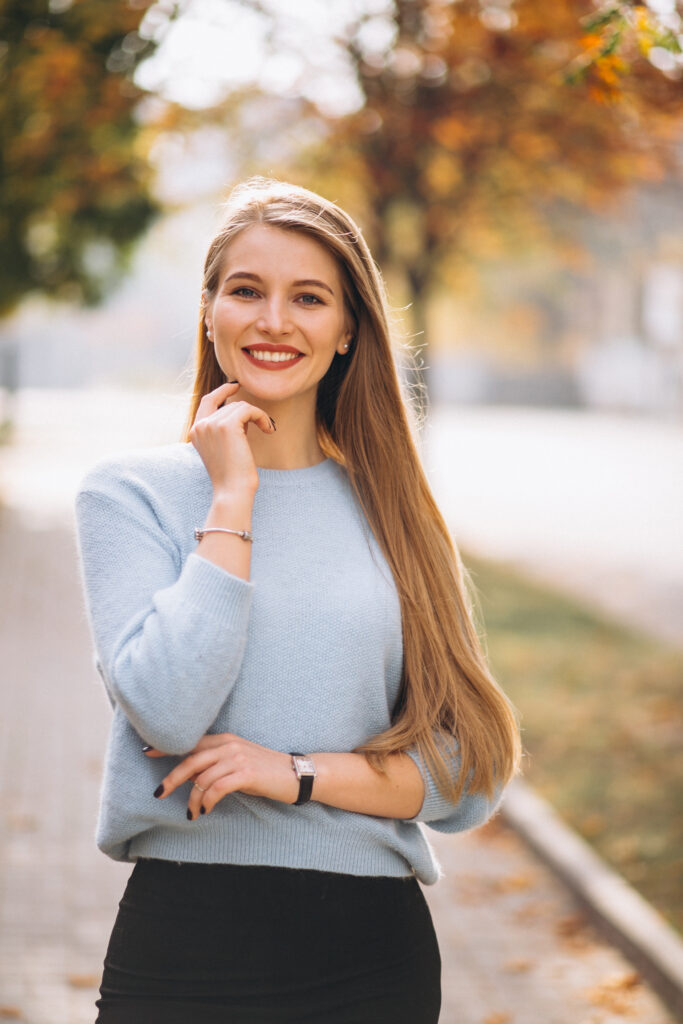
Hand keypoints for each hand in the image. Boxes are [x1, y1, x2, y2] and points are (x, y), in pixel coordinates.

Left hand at [146, 733, 298, 818]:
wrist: (295, 774)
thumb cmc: (265, 772)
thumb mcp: (238, 763)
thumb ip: (215, 765)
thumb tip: (190, 777)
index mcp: (225, 739)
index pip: (192, 741)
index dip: (168, 747)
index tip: (147, 751)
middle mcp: (229, 745)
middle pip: (191, 760)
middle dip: (172, 778)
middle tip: (158, 793)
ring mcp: (237, 758)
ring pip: (202, 778)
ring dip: (192, 799)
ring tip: (191, 813)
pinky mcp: (246, 773)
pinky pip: (216, 788)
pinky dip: (206, 801)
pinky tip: (204, 811)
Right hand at [190, 382, 274, 498]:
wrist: (232, 491)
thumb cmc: (233, 477)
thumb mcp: (224, 449)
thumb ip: (225, 429)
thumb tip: (241, 411)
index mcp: (195, 432)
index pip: (207, 401)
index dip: (222, 391)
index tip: (236, 386)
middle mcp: (199, 426)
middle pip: (228, 404)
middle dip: (248, 413)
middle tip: (263, 424)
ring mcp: (210, 424)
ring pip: (240, 406)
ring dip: (257, 416)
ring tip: (266, 430)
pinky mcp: (226, 425)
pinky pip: (249, 409)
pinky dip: (262, 417)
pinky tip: (269, 430)